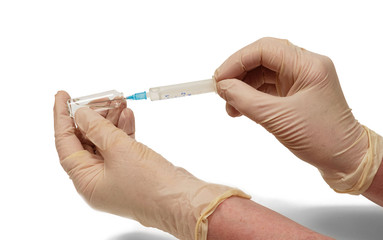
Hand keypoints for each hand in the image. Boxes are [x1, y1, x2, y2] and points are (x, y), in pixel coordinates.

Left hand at [54, 91, 248, 239]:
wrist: (182, 200)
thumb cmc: (150, 186)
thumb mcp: (119, 150)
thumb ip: (97, 128)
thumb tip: (81, 114)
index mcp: (86, 181)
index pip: (65, 144)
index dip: (62, 118)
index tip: (63, 96)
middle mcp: (97, 179)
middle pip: (85, 141)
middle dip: (93, 116)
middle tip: (100, 97)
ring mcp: (115, 175)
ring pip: (105, 142)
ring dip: (111, 120)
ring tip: (119, 101)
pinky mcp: (131, 170)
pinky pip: (121, 146)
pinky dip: (123, 130)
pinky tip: (129, 116)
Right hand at [214, 37, 371, 191]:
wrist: (344, 160)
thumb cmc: (322, 139)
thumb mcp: (277, 118)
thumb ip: (245, 99)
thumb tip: (222, 87)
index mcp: (308, 66)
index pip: (265, 49)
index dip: (237, 61)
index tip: (218, 78)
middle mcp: (305, 67)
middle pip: (262, 59)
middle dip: (238, 74)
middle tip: (220, 91)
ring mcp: (300, 80)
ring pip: (262, 73)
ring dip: (242, 87)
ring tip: (229, 106)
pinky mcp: (295, 93)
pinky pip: (267, 87)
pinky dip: (251, 96)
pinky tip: (239, 109)